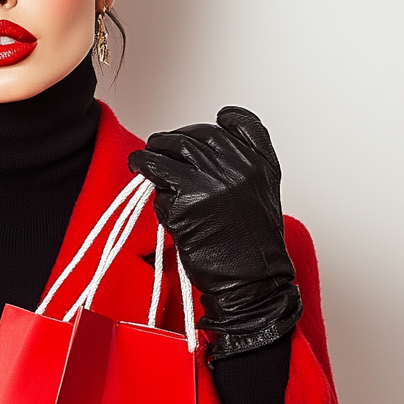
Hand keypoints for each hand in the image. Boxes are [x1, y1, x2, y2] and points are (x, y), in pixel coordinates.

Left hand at [128, 106, 300, 358]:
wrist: (252, 283)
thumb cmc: (252, 249)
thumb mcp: (261, 197)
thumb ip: (241, 170)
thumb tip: (201, 156)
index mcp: (261, 164)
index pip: (241, 123)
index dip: (224, 120)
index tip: (214, 122)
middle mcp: (237, 167)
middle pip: (196, 135)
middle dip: (174, 140)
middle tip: (161, 148)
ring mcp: (210, 182)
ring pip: (170, 150)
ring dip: (151, 153)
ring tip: (142, 160)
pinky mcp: (185, 202)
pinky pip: (158, 179)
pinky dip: (148, 179)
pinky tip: (144, 180)